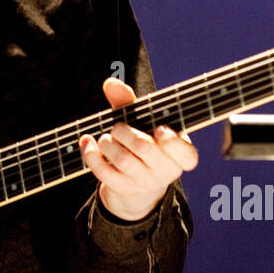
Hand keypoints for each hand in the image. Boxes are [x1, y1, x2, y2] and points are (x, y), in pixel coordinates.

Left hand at [80, 77, 197, 221]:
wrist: (135, 182)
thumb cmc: (143, 141)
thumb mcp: (141, 121)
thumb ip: (129, 101)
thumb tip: (111, 83)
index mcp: (181, 154)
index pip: (186, 154)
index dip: (171, 141)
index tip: (159, 129)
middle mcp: (167, 171)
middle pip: (144, 148)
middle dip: (125, 132)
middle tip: (117, 127)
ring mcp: (146, 183)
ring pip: (122, 160)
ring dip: (107, 143)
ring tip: (105, 138)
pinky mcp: (124, 190)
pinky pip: (104, 173)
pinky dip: (91, 154)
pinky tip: (87, 142)